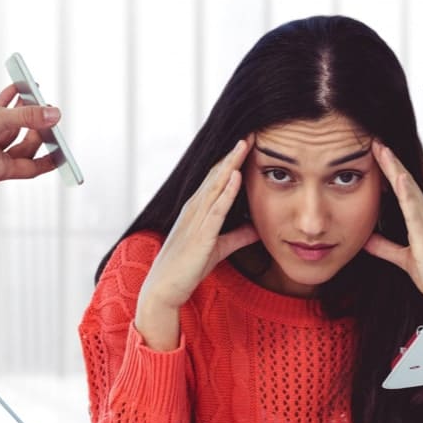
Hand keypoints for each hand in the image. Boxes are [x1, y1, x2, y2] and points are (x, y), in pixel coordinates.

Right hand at [0, 84, 61, 184]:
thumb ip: (27, 116)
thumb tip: (54, 115)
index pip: (35, 167)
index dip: (53, 156)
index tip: (66, 145)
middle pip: (23, 150)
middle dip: (35, 127)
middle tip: (46, 108)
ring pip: (7, 136)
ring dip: (19, 114)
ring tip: (29, 92)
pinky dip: (1, 114)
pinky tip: (11, 93)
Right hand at [136, 139, 259, 349]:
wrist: (164, 289)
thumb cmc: (188, 268)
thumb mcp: (218, 248)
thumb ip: (237, 236)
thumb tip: (258, 229)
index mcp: (197, 210)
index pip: (217, 179)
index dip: (232, 160)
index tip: (248, 143)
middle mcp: (194, 209)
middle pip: (216, 175)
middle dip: (233, 154)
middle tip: (250, 133)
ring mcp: (195, 220)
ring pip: (215, 186)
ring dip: (231, 164)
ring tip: (245, 144)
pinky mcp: (200, 236)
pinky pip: (215, 209)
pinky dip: (226, 192)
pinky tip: (236, 176)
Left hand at [363, 141, 422, 312]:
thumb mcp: (404, 260)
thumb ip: (386, 248)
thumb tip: (368, 239)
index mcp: (422, 222)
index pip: (403, 191)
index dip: (391, 171)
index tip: (377, 154)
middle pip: (407, 184)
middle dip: (392, 162)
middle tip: (376, 142)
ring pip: (410, 191)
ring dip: (397, 170)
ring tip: (383, 151)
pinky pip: (416, 212)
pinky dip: (408, 194)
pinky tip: (400, 179)